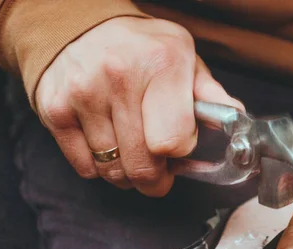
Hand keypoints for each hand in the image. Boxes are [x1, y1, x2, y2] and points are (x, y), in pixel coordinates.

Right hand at [36, 16, 240, 195]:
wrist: (80, 26)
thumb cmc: (142, 48)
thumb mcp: (184, 58)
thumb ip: (210, 94)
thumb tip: (237, 120)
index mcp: (162, 64)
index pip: (172, 142)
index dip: (179, 152)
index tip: (179, 146)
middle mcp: (119, 77)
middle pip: (142, 165)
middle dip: (156, 178)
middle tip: (160, 172)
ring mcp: (83, 95)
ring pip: (113, 172)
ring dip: (129, 174)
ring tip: (135, 154)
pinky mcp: (55, 110)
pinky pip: (85, 167)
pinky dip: (100, 167)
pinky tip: (109, 144)